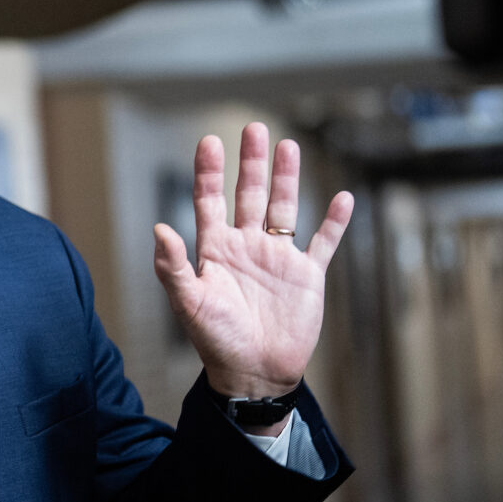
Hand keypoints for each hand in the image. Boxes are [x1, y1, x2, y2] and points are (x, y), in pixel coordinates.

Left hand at [151, 122, 353, 414]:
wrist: (254, 374)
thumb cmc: (216, 341)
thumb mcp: (189, 304)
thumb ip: (173, 267)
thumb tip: (159, 229)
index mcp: (216, 250)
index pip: (210, 201)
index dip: (209, 172)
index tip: (209, 142)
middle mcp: (247, 247)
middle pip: (249, 195)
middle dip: (251, 163)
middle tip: (253, 127)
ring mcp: (278, 259)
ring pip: (285, 208)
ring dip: (287, 179)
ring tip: (288, 146)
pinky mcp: (307, 275)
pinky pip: (324, 242)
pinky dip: (335, 222)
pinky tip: (343, 198)